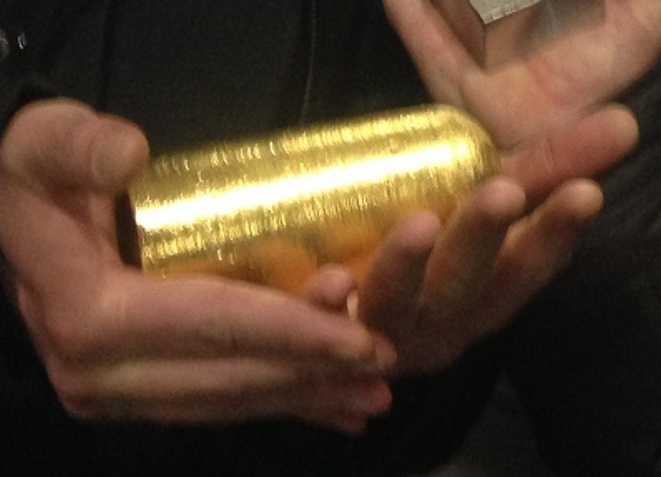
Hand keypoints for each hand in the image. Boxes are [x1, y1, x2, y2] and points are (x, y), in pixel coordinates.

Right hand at [0, 99, 396, 433]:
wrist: (0, 227)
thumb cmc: (31, 181)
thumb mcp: (45, 145)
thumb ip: (81, 146)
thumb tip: (131, 155)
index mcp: (88, 313)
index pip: (212, 324)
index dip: (291, 331)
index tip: (362, 336)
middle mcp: (100, 373)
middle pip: (229, 376)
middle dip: (310, 373)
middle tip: (384, 366)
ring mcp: (113, 393)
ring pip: (225, 401)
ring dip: (299, 398)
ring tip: (368, 397)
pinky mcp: (129, 395)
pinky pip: (210, 404)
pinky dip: (268, 406)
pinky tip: (319, 410)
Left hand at [354, 0, 655, 374]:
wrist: (338, 327)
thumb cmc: (422, 257)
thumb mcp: (480, 208)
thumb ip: (541, 169)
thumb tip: (621, 124)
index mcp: (480, 299)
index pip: (524, 270)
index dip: (554, 236)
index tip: (584, 193)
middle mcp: (436, 325)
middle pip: (462, 287)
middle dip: (485, 239)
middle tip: (505, 191)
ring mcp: (377, 336)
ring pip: (394, 307)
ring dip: (407, 268)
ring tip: (421, 223)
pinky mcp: (321, 338)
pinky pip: (319, 327)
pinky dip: (326, 305)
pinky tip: (333, 278)